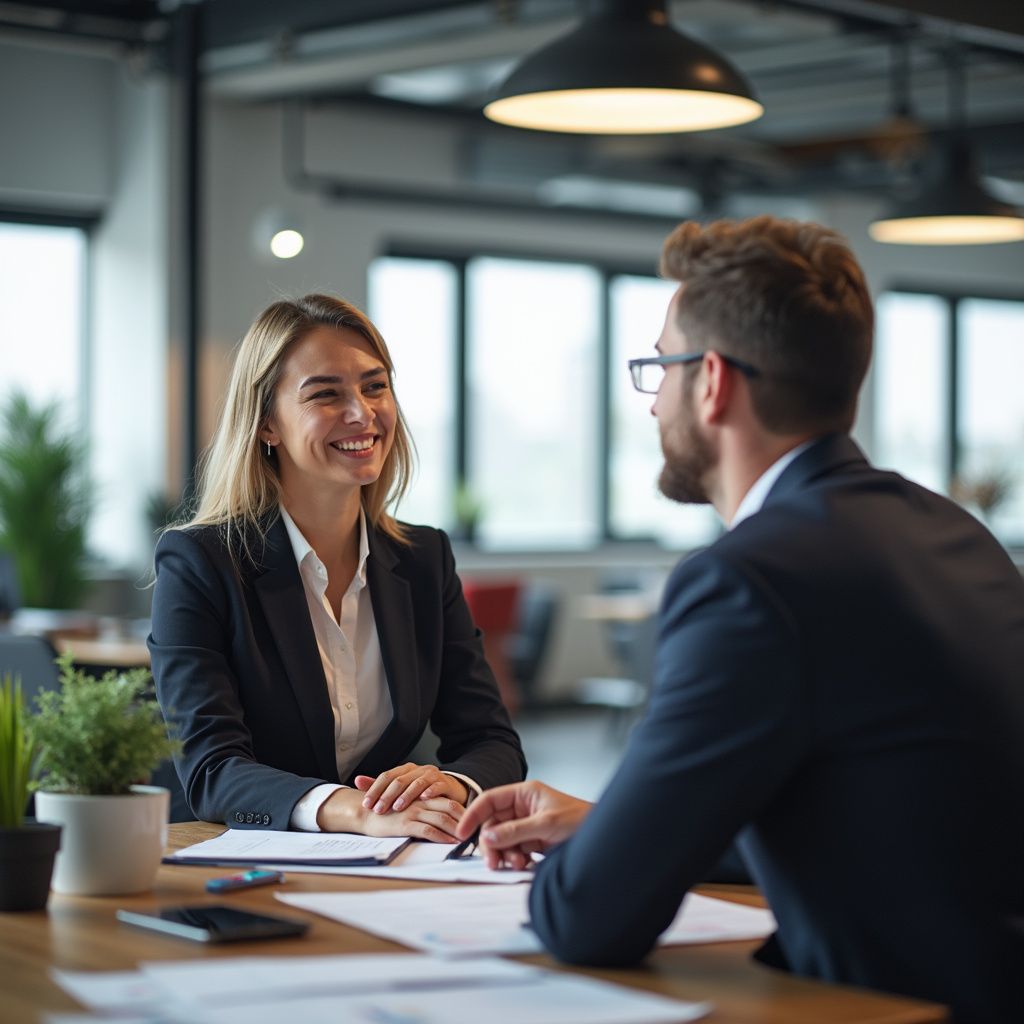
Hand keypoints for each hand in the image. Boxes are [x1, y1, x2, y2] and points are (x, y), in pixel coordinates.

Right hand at [317, 788, 463, 842]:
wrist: (364, 812)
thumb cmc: (386, 812)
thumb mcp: (408, 807)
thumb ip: (424, 810)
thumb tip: (443, 821)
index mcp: (421, 796)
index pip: (448, 800)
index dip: (463, 810)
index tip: (475, 820)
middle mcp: (420, 801)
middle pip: (449, 807)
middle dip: (466, 819)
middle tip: (478, 829)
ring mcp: (413, 811)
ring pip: (442, 818)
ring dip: (457, 829)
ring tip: (468, 838)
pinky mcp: (405, 824)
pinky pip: (428, 830)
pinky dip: (441, 836)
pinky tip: (450, 842)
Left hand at [354, 763, 468, 813]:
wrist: (450, 790)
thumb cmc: (422, 792)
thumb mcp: (401, 788)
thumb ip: (381, 785)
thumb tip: (357, 780)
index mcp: (405, 769)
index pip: (386, 776)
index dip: (375, 789)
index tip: (366, 804)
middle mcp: (417, 770)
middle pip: (399, 780)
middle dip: (387, 796)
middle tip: (378, 810)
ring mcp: (432, 775)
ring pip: (417, 783)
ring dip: (406, 795)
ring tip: (397, 807)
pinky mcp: (445, 783)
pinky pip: (437, 786)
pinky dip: (430, 791)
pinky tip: (424, 799)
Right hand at [455, 780, 591, 869]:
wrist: (604, 838)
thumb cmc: (581, 820)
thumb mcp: (546, 824)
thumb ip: (516, 831)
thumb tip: (488, 836)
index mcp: (524, 793)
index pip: (490, 800)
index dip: (473, 814)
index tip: (462, 832)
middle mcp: (523, 807)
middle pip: (493, 824)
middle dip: (492, 843)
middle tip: (494, 862)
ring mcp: (528, 825)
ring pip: (502, 840)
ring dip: (505, 853)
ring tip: (517, 863)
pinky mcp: (534, 841)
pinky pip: (514, 850)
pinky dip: (515, 859)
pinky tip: (525, 864)